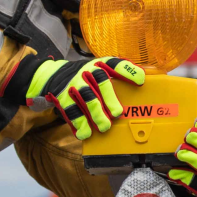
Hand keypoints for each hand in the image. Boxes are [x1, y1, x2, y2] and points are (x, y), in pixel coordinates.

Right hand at [26, 56, 145, 139]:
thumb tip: (142, 79)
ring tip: (104, 127)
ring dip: (96, 113)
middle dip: (110, 98)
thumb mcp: (99, 69)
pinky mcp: (63, 97)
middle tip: (118, 114)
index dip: (128, 71)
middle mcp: (87, 71)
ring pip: (87, 97)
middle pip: (101, 81)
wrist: (54, 75)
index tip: (140, 80)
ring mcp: (74, 84)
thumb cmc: (86, 76)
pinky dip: (78, 122)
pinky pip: (71, 110)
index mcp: (99, 64)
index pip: (115, 64)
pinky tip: (85, 132)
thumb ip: (119, 74)